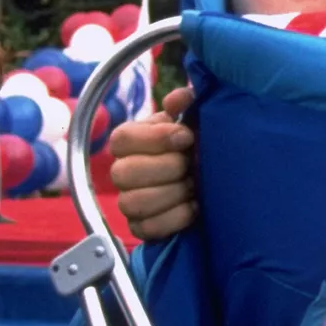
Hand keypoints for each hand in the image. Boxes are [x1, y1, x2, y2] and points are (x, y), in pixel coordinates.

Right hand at [108, 86, 196, 240]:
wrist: (205, 182)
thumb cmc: (191, 147)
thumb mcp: (189, 122)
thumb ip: (184, 107)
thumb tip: (182, 97)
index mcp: (127, 141)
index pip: (122, 139)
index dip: (156, 138)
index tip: (186, 137)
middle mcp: (120, 171)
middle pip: (125, 173)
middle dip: (167, 168)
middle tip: (191, 165)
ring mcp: (127, 202)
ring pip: (133, 203)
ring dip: (172, 194)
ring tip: (194, 186)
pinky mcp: (140, 228)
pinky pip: (148, 228)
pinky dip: (175, 217)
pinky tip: (194, 207)